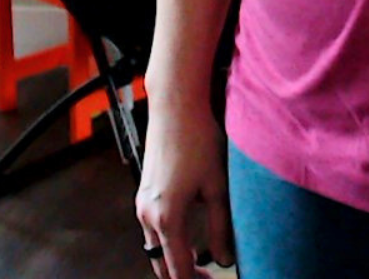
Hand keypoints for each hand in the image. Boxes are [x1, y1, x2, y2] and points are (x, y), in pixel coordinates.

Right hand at [135, 102, 233, 278]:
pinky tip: (187, 237)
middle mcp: (147, 215)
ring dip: (173, 259)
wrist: (176, 107)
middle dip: (181, 276)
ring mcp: (142, 203)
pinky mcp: (144, 192)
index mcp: (166, 217)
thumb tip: (226, 258)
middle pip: (159, 264)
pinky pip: (151, 229)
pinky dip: (166, 241)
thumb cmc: (199, 141)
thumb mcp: (216, 185)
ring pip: (153, 248)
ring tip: (200, 263)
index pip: (177, 269)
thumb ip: (220, 226)